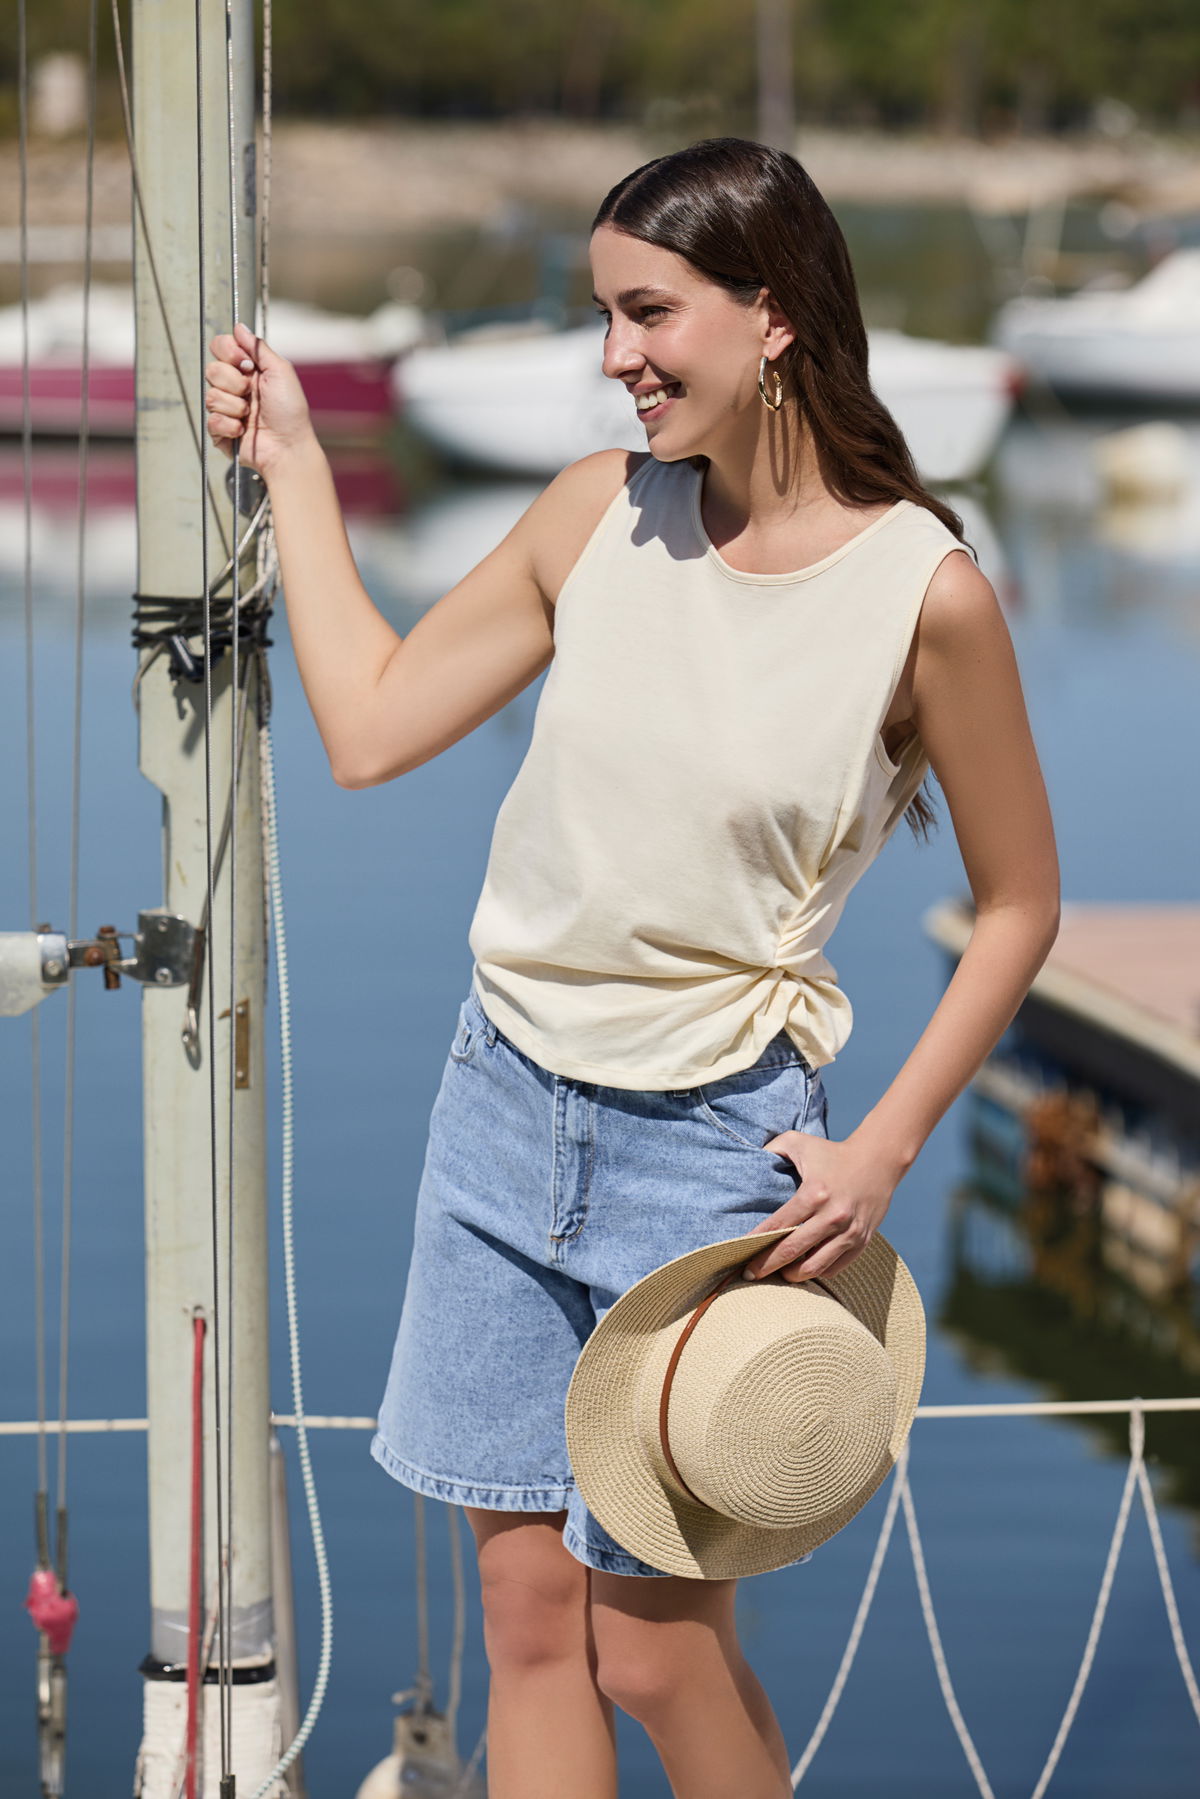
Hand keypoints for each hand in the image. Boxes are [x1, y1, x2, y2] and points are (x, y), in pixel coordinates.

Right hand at [205, 320, 313, 474]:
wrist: (289, 447)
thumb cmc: (290, 412)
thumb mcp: (281, 372)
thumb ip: (259, 348)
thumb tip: (239, 327)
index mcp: (246, 370)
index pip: (220, 347)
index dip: (228, 352)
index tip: (246, 364)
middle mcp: (234, 387)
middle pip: (211, 370)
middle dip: (233, 382)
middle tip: (251, 392)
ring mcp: (226, 409)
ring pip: (210, 395)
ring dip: (235, 406)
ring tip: (251, 415)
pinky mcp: (220, 430)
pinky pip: (211, 419)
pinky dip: (230, 425)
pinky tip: (244, 430)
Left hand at [741, 1129, 897, 1281]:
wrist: (879, 1160)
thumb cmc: (833, 1152)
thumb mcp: (800, 1141)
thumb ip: (773, 1147)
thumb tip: (751, 1158)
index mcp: (814, 1194)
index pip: (778, 1225)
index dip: (756, 1242)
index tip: (739, 1254)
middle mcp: (832, 1216)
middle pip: (792, 1252)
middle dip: (767, 1267)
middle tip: (750, 1274)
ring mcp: (849, 1232)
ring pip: (814, 1267)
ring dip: (791, 1275)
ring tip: (778, 1273)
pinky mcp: (861, 1242)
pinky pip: (834, 1268)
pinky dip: (816, 1272)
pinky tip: (803, 1268)